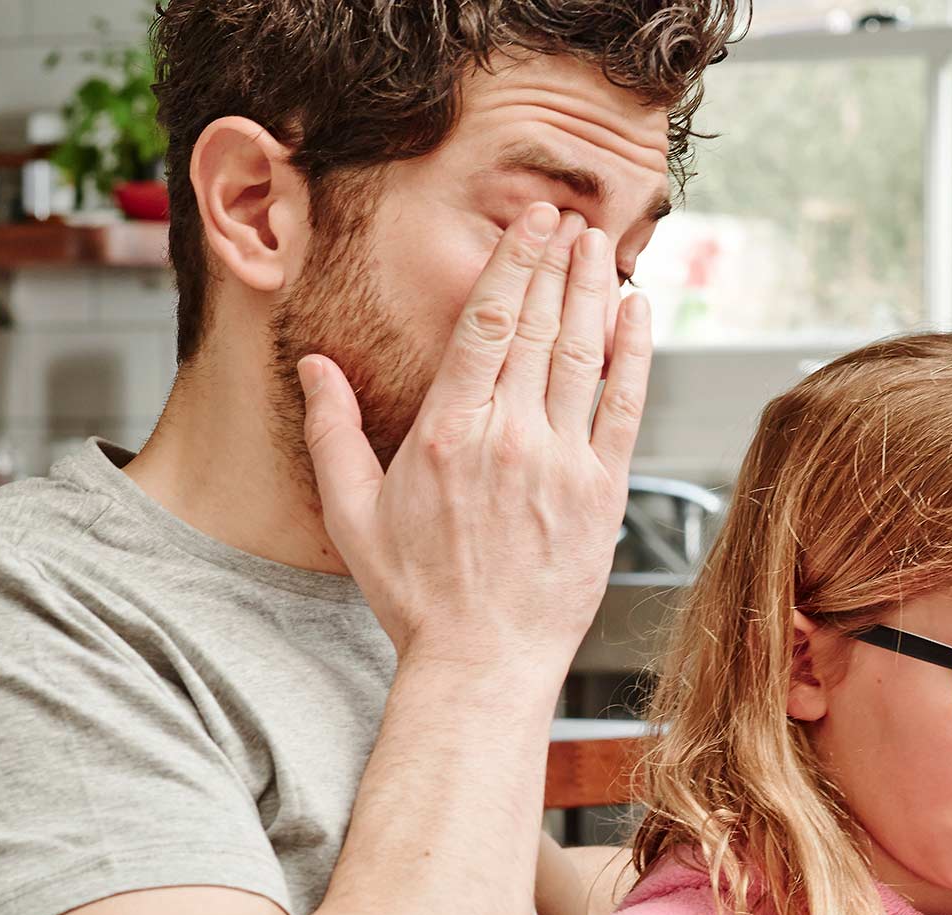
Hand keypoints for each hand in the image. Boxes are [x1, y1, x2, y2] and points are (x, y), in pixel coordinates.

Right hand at [297, 202, 653, 672]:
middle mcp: (509, 437)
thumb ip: (333, 432)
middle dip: (556, 262)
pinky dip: (635, 355)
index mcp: (448, 432)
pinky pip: (624, 408)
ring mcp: (562, 464)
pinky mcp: (603, 494)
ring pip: (584, 355)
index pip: (487, 323)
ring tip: (600, 246)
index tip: (530, 223)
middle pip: (540, 326)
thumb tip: (314, 365)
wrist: (482, 662)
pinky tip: (637, 313)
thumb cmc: (417, 596)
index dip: (514, 263)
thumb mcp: (353, 514)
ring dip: (594, 292)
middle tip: (568, 216)